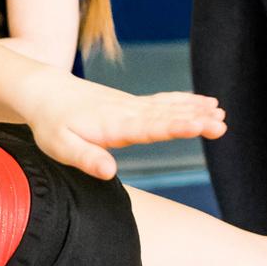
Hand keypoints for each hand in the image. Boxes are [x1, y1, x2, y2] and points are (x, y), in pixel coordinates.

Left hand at [23, 81, 225, 180]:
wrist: (44, 92)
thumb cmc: (51, 124)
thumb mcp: (60, 147)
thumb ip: (86, 159)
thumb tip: (110, 173)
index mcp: (112, 125)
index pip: (149, 127)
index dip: (175, 127)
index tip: (198, 125)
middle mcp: (127, 112)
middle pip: (166, 116)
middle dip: (195, 119)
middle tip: (221, 123)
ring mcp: (132, 106)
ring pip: (169, 107)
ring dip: (196, 110)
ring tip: (221, 114)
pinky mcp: (132, 104)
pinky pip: (164, 102)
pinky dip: (186, 101)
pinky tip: (206, 103)